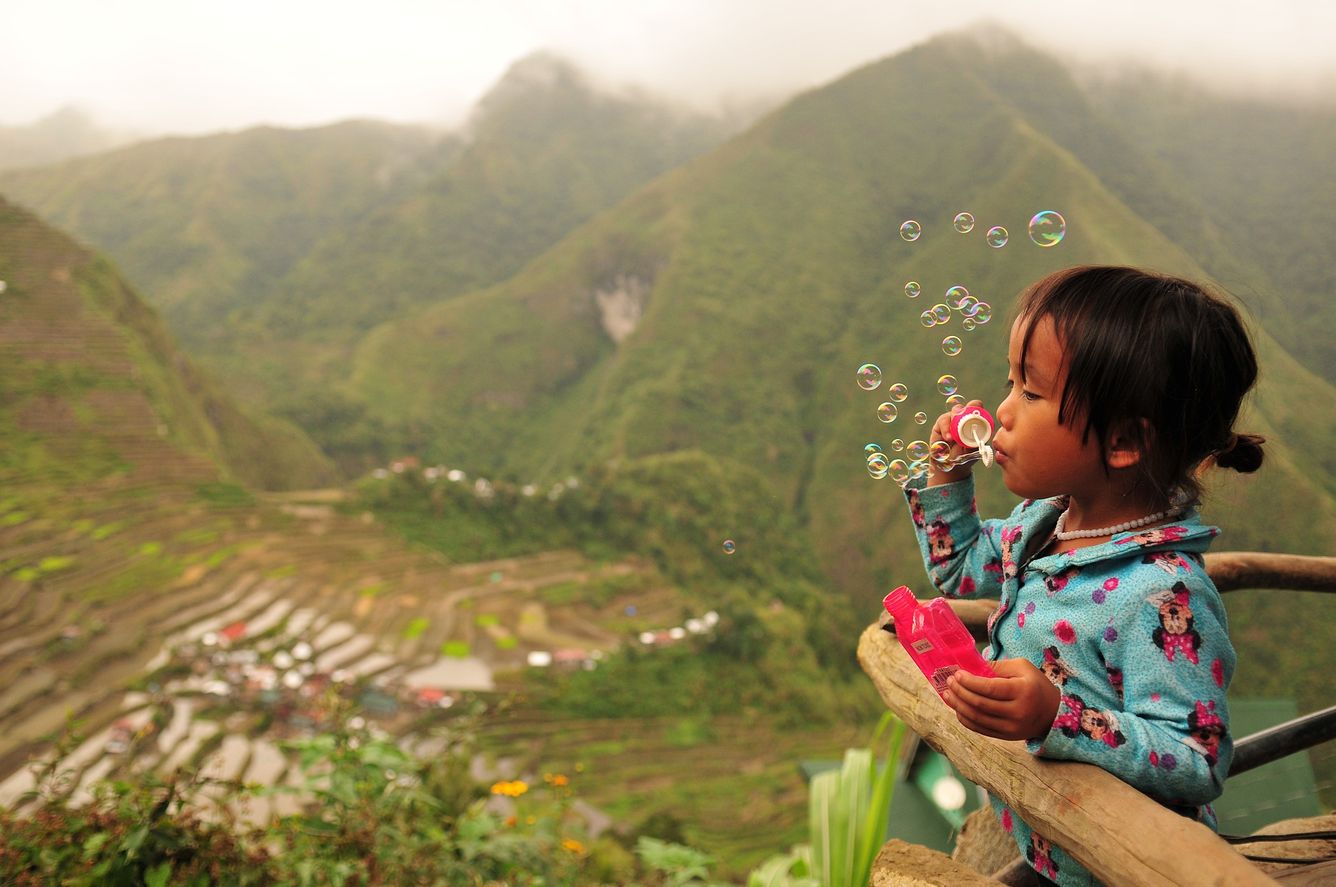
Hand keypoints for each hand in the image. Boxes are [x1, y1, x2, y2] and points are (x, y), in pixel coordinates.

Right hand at [926, 399, 983, 486]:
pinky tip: (947, 439)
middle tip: (967, 420)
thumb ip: (976, 443)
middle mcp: (963, 418)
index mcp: (975, 422)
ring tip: (953, 438)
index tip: (977, 416)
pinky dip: (945, 429)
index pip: (978, 410)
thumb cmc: (964, 457)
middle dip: (967, 411)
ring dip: (955, 422)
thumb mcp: (973, 451)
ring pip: (955, 411)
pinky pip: (943, 420)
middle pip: (966, 407)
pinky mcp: (940, 424)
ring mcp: (951, 419)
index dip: (978, 409)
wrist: (948, 465)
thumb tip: (978, 436)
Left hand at [942, 657, 1060, 740]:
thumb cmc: (1035, 684)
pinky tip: (957, 707)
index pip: (989, 688)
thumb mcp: (1022, 667)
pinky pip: (980, 729)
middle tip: (949, 681)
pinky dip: (965, 718)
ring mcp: (1012, 728)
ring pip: (977, 718)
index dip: (969, 682)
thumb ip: (998, 666)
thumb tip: (971, 667)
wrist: (1053, 713)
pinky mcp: (1006, 737)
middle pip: (980, 704)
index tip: (957, 674)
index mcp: (1023, 691)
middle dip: (960, 692)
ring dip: (958, 706)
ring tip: (947, 694)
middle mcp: (1018, 712)